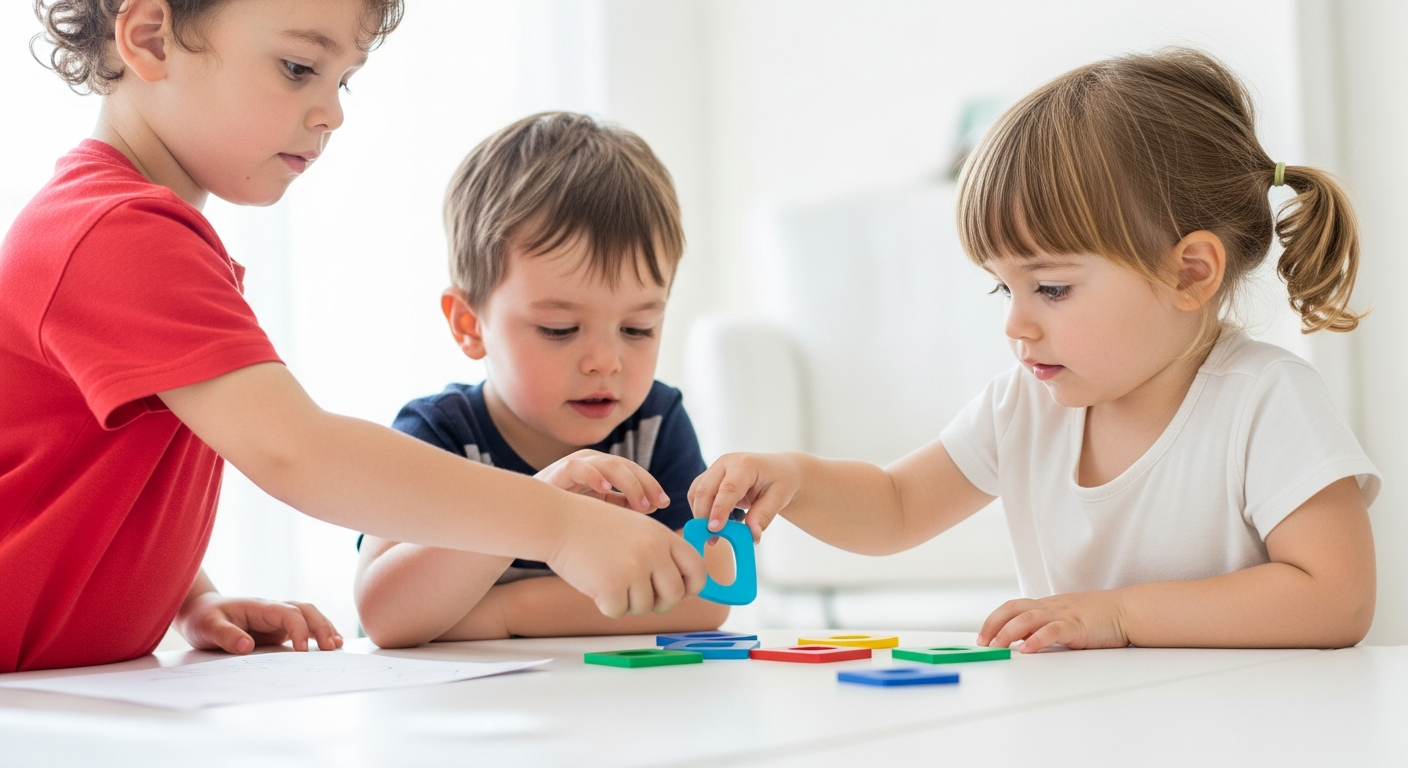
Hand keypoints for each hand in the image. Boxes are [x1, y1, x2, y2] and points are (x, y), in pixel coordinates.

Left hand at [174, 592, 342, 654]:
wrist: (201, 612)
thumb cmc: (204, 618)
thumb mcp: (207, 627)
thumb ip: (226, 635)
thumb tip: (246, 646)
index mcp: (260, 607)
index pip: (289, 613)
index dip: (299, 630)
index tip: (302, 651)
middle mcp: (273, 609)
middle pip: (306, 611)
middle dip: (321, 627)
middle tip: (331, 648)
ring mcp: (277, 618)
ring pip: (309, 616)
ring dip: (324, 628)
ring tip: (337, 646)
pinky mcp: (278, 628)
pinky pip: (304, 626)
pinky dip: (319, 632)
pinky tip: (330, 642)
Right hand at [535, 449, 668, 512]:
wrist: (525, 522)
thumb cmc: (563, 520)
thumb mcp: (599, 514)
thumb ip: (622, 507)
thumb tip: (653, 509)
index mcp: (601, 473)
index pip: (633, 472)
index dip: (650, 485)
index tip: (664, 504)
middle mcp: (589, 465)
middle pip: (624, 465)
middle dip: (643, 483)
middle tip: (656, 505)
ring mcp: (572, 467)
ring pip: (607, 463)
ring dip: (627, 482)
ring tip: (640, 503)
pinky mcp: (555, 474)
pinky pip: (576, 468)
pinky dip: (592, 476)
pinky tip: (605, 490)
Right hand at [546, 503, 706, 618]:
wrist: (558, 521)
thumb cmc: (594, 526)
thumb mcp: (637, 527)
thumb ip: (661, 551)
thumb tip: (682, 587)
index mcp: (663, 536)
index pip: (697, 570)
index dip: (691, 587)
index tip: (680, 592)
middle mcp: (654, 551)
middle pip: (674, 596)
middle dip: (658, 602)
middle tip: (638, 594)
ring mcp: (634, 569)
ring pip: (645, 607)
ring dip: (628, 602)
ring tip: (609, 578)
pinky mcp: (612, 587)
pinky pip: (619, 612)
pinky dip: (607, 605)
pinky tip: (595, 582)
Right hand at [687, 452, 800, 541]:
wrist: (778, 470)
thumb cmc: (780, 482)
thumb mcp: (779, 498)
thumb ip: (763, 516)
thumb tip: (752, 536)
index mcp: (745, 464)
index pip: (728, 489)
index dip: (719, 509)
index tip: (714, 529)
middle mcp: (725, 463)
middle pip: (705, 490)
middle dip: (703, 516)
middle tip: (711, 539)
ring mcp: (715, 468)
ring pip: (696, 492)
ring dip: (699, 515)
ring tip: (712, 535)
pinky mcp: (709, 477)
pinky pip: (696, 494)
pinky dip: (700, 510)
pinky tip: (712, 523)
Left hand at [976, 590, 1129, 652]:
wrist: (1127, 610)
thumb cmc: (1098, 617)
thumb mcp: (1066, 619)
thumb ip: (1045, 628)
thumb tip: (1023, 642)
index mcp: (1046, 605)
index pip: (1012, 607)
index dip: (994, 620)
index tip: (983, 635)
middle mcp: (1050, 607)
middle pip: (1012, 609)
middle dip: (993, 625)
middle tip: (983, 643)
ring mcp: (1062, 615)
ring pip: (1027, 619)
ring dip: (1008, 633)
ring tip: (998, 647)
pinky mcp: (1077, 626)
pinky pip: (1052, 630)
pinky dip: (1037, 639)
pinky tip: (1027, 649)